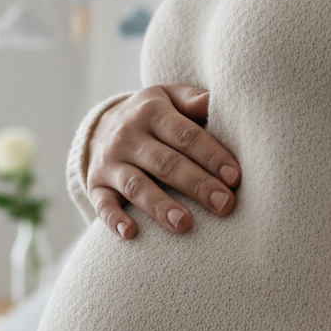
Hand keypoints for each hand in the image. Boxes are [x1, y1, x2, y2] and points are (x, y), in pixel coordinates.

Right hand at [87, 84, 240, 238]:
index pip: (185, 135)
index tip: (234, 178)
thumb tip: (214, 101)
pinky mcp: (96, 186)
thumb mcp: (168, 97)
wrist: (99, 127)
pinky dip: (114, 220)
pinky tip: (130, 233)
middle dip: (197, 185)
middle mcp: (127, 137)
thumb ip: (192, 99)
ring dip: (160, 206)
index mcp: (151, 112)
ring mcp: (110, 163)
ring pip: (136, 186)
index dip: (211, 156)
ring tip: (184, 224)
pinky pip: (103, 204)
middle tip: (224, 205)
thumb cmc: (150, 116)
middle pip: (165, 163)